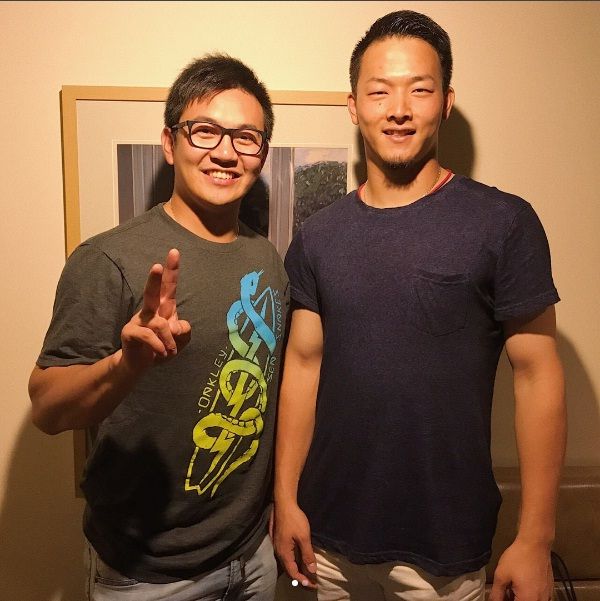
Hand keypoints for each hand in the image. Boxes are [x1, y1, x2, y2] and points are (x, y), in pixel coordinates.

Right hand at [120, 249, 190, 371]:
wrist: (141, 365)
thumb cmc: (162, 347)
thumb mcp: (180, 340)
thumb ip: (184, 331)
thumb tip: (174, 326)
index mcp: (164, 307)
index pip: (169, 286)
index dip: (172, 270)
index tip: (174, 251)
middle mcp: (150, 310)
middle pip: (153, 292)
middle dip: (154, 279)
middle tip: (157, 266)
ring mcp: (139, 320)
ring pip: (159, 323)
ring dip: (170, 341)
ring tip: (170, 351)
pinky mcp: (129, 332)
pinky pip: (148, 336)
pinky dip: (160, 346)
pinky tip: (162, 353)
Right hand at [273, 502, 317, 588]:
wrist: (284, 503)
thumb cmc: (294, 519)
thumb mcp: (304, 537)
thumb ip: (307, 554)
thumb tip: (312, 570)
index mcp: (284, 553)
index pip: (293, 573)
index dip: (303, 580)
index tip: (312, 585)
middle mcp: (279, 552)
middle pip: (289, 569)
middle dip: (300, 577)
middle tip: (312, 582)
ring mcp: (278, 545)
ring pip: (287, 562)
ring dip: (297, 569)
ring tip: (307, 573)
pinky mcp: (279, 540)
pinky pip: (287, 555)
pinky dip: (294, 561)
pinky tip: (300, 559)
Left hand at [489, 539, 553, 600]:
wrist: (536, 544)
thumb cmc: (518, 558)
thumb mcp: (502, 575)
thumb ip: (496, 593)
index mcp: (528, 600)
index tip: (499, 595)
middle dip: (511, 599)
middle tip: (504, 591)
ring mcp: (547, 597)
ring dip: (519, 598)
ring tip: (510, 587)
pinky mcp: (549, 591)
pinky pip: (537, 598)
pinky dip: (528, 595)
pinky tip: (520, 585)